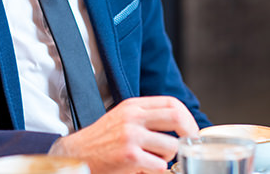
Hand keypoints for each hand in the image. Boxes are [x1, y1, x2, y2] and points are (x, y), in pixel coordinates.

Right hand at [49, 96, 198, 173]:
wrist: (79, 153)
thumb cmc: (103, 138)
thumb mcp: (123, 118)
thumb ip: (146, 116)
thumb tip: (179, 124)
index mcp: (133, 105)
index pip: (171, 103)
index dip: (187, 117)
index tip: (191, 131)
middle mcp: (133, 117)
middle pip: (176, 117)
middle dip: (189, 133)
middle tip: (189, 145)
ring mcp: (131, 136)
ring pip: (171, 147)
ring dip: (166, 158)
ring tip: (151, 160)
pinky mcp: (130, 156)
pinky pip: (160, 166)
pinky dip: (155, 171)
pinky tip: (141, 169)